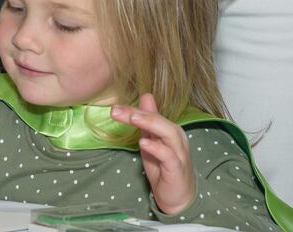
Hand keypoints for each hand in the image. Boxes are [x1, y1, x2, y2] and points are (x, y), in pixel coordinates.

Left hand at [110, 93, 196, 215]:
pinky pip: (169, 156)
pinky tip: (143, 143)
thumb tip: (145, 96)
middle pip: (159, 120)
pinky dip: (156, 148)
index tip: (114, 107)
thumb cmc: (164, 168)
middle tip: (116, 110)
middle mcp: (177, 138)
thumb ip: (148, 122)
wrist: (178, 197)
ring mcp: (179, 153)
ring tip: (132, 118)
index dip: (132, 110)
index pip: (151, 115)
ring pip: (168, 133)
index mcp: (171, 130)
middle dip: (137, 113)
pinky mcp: (177, 169)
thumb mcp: (152, 142)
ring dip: (150, 123)